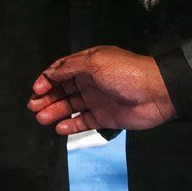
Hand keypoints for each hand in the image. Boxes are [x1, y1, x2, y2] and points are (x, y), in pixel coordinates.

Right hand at [28, 46, 176, 134]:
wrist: (157, 93)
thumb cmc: (128, 72)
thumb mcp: (95, 62)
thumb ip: (70, 67)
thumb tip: (49, 73)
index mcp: (88, 64)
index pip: (61, 71)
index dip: (47, 79)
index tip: (37, 90)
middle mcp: (91, 81)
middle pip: (62, 90)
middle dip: (46, 97)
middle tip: (33, 106)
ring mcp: (97, 100)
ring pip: (70, 106)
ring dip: (54, 111)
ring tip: (41, 118)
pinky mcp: (105, 117)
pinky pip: (83, 122)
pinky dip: (71, 125)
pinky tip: (60, 128)